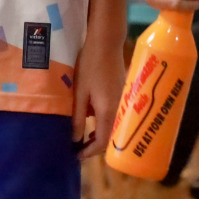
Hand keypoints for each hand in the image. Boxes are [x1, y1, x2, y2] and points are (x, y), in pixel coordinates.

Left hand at [71, 36, 126, 159]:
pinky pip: (114, 117)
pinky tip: (92, 119)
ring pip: (112, 128)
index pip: (101, 142)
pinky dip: (103, 124)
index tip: (76, 156)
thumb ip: (78, 117)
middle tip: (78, 149)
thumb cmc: (90, 65)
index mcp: (108, 112)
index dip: (89, 152)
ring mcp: (123, 103)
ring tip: (82, 137)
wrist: (106, 43)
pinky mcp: (123, 96)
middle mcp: (119, 111)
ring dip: (99, 135)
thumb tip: (75, 139)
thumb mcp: (79, 92)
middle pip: (109, 138)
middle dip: (94, 146)